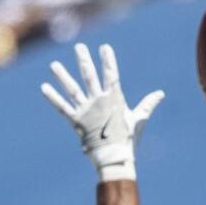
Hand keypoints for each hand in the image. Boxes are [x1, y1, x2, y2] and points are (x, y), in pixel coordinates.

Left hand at [41, 43, 163, 181]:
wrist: (114, 157)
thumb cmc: (128, 139)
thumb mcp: (139, 119)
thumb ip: (148, 104)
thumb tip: (160, 94)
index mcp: (114, 98)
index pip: (111, 74)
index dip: (108, 60)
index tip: (104, 47)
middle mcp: (98, 101)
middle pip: (89, 76)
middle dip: (84, 60)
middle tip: (78, 47)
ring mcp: (86, 110)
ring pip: (72, 89)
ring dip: (62, 76)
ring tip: (53, 65)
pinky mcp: (76, 121)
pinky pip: (62, 107)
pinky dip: (53, 97)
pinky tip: (44, 87)